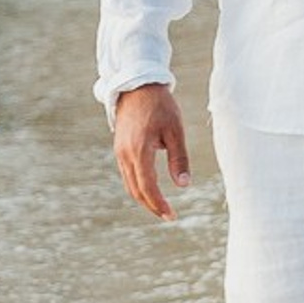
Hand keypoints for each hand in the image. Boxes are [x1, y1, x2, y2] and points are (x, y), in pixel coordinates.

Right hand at [112, 83, 190, 218]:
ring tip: (161, 207)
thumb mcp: (175, 130)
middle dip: (152, 206)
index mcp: (139, 150)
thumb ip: (179, 158)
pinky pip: (127, 174)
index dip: (159, 204)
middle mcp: (125, 154)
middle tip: (169, 216)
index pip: (148, 187)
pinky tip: (151, 188)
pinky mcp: (120, 148)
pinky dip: (138, 186)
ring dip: (144, 198)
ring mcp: (120, 152)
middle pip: (136, 191)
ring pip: (130, 184)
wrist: (137, 86)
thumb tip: (183, 185)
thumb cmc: (160, 105)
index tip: (172, 216)